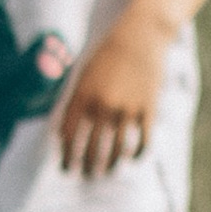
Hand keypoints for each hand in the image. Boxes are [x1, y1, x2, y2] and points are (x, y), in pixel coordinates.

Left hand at [55, 4, 173, 178]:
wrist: (140, 35)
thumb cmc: (107, 53)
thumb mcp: (83, 73)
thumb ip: (73, 102)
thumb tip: (62, 133)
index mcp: (83, 97)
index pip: (70, 137)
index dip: (67, 156)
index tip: (65, 168)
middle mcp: (103, 106)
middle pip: (91, 149)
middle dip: (86, 167)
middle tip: (85, 175)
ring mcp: (126, 110)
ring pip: (116, 150)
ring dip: (109, 166)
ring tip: (105, 172)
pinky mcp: (147, 110)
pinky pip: (142, 142)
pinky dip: (136, 155)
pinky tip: (131, 159)